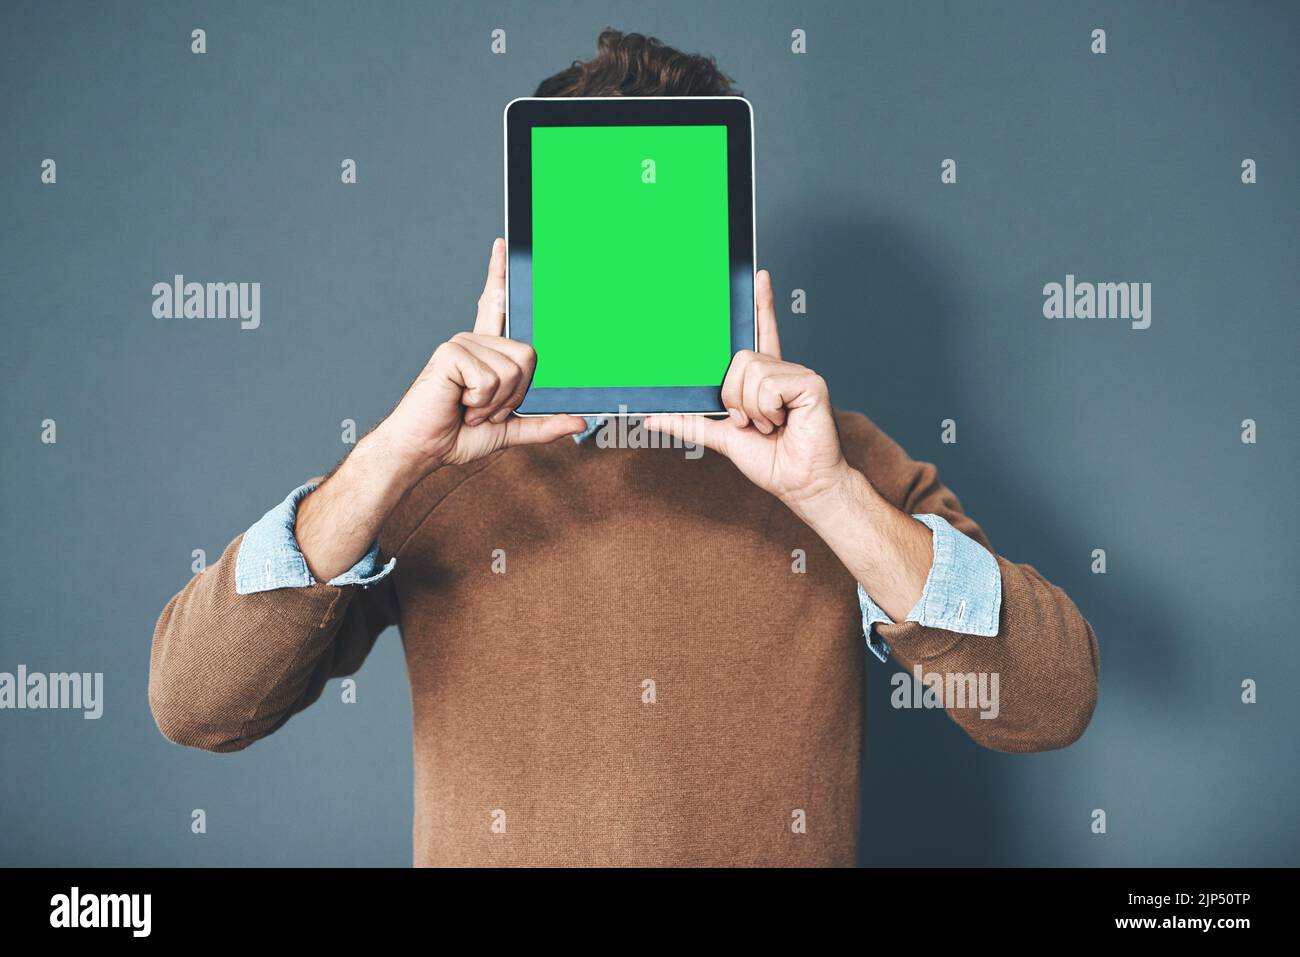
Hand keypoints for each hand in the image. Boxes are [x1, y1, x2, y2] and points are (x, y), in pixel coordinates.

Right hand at [377, 238, 586, 473]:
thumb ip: (542, 424)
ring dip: (495, 403)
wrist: (422, 448)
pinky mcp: (451, 352)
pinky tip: (459, 402)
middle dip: (514, 394)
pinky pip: (491, 378)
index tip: (501, 243)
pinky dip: (481, 402)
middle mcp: (473, 340)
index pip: (494, 304)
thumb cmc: (457, 436)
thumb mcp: (509, 430)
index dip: (498, 273)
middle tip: (484, 409)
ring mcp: (461, 342)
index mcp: (484, 351)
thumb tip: (580, 423)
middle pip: (528, 356)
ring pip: (512, 370)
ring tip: (469, 407)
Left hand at [644, 270, 851, 513]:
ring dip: (751, 409)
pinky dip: (766, 410)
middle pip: (738, 359)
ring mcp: (799, 374)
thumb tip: (651, 418)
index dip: (762, 305)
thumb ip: (690, 422)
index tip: (761, 276)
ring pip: (750, 372)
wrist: (800, 484)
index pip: (762, 333)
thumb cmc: (771, 461)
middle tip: (752, 422)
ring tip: (771, 425)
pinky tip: (784, 422)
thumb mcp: (722, 437)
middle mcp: (783, 370)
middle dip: (733, 398)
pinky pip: (767, 385)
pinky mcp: (810, 382)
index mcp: (766, 379)